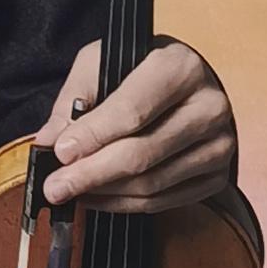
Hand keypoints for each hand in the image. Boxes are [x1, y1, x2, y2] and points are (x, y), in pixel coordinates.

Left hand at [41, 35, 236, 214]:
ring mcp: (218, 144)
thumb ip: (74, 98)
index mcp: (181, 67)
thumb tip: (48, 141)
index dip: (93, 136)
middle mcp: (209, 106)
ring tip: (72, 191)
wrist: (187, 86)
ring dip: (104, 193)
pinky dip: (125, 205)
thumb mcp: (104, 62)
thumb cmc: (141, 70)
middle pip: (142, 153)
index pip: (133, 110)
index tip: (60, 153)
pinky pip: (164, 201)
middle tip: (55, 187)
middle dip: (91, 174)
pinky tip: (99, 197)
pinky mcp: (217, 175)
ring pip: (151, 183)